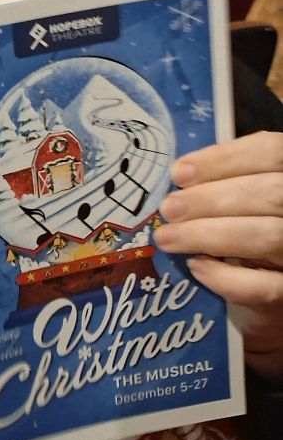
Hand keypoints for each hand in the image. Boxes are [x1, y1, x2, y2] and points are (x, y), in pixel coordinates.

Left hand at [154, 132, 282, 377]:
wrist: (275, 281)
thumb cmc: (256, 224)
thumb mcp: (248, 194)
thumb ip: (226, 180)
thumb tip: (179, 179)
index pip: (272, 153)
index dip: (225, 159)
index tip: (179, 172)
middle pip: (271, 194)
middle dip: (211, 200)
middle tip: (168, 208)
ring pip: (267, 236)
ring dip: (208, 235)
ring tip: (167, 237)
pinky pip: (264, 287)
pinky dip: (226, 277)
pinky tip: (197, 266)